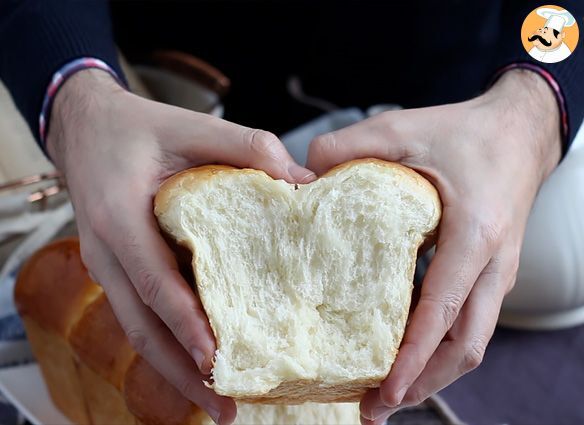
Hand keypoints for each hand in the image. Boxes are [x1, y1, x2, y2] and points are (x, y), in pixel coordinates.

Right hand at [47, 69, 315, 424]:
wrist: (87, 129)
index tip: (216, 360)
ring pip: (139, 332)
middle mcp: (108, 254)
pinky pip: (141, 317)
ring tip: (216, 404)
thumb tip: (303, 181)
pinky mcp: (119, 272)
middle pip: (143, 328)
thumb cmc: (137, 128)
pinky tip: (197, 364)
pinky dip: (167, 346)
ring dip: (174, 371)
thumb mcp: (190, 126)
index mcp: (120, 219)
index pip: (156, 283)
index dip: (186, 324)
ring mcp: (109, 268)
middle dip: (182, 373)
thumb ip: (245, 147)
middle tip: (225, 408)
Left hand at [305, 70, 561, 423]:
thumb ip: (348, 146)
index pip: (442, 311)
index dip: (414, 358)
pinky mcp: (489, 272)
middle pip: (465, 346)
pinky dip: (439, 346)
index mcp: (475, 235)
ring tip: (388, 394)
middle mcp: (492, 265)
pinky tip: (406, 351)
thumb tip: (300, 175)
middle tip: (377, 408)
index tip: (384, 392)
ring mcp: (495, 274)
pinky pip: (468, 322)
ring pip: (471, 341)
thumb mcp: (403, 128)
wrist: (519, 131)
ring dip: (433, 373)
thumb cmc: (467, 133)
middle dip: (424, 384)